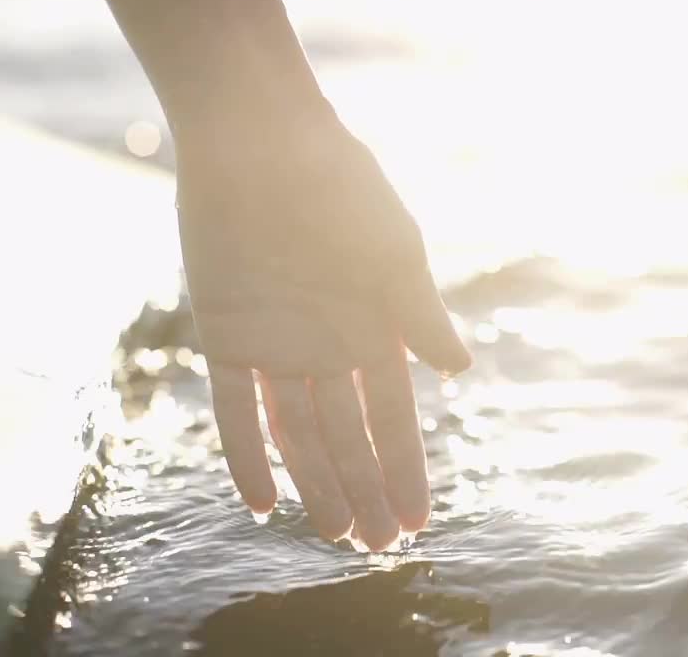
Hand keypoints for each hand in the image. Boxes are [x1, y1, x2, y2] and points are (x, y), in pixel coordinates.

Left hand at [176, 120, 469, 550]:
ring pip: (298, 434)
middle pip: (348, 438)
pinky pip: (235, 409)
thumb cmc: (341, 188)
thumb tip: (460, 371)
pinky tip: (260, 502)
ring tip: (333, 537)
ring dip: (315, 485)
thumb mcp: (393, 253)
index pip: (395, 418)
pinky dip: (247, 455)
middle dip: (365, 491)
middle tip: (377, 548)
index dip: (406, 470)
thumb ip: (420, 315)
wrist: (262, 139)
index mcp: (376, 329)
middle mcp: (329, 347)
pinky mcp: (227, 334)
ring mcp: (278, 345)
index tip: (418, 522)